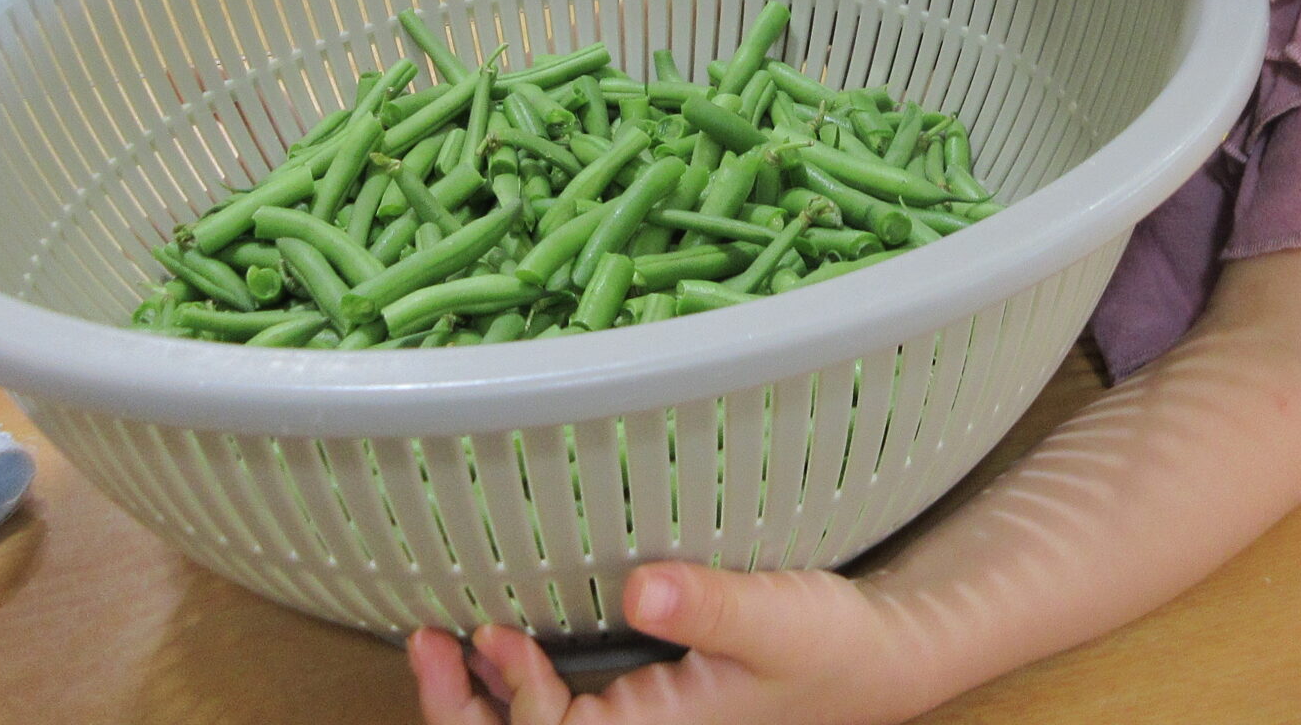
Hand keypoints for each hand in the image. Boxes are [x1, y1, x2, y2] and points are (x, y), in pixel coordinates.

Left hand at [407, 560, 942, 724]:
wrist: (874, 659)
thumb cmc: (830, 646)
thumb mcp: (774, 618)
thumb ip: (708, 606)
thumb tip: (640, 589)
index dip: (514, 700)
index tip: (490, 633)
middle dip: (463, 713)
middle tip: (426, 645)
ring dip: (477, 702)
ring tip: (434, 645)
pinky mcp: (635, 708)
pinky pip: (555, 714)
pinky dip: (513, 686)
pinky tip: (493, 648)